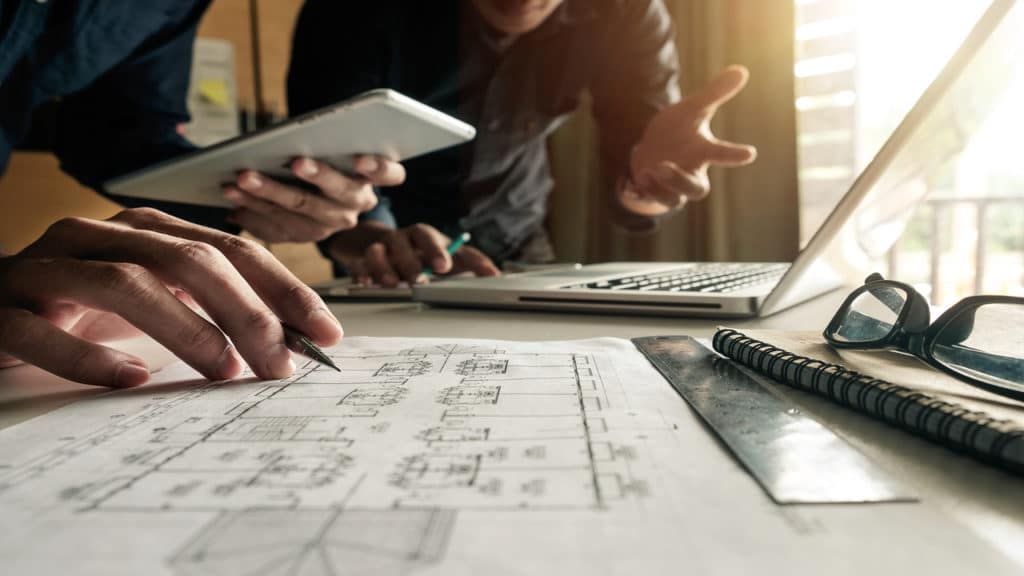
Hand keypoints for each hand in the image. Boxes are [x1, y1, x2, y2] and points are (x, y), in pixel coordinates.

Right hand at [0, 208, 342, 387]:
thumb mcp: (155, 297)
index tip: (327, 334)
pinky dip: (91, 357)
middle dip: (246, 312)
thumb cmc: (82, 306)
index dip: (285, 290)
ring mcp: (46, 270)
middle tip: (281, 365)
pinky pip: (44, 331)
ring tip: (225, 370)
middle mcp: (98, 235)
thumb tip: (290, 342)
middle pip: (187, 260)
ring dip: (185, 329)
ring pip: (124, 283)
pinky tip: (131, 379)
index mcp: (145, 227)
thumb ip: (213, 308)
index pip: (231, 250)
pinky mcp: (3, 309)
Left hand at [223, 155, 405, 242]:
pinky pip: (278, 229)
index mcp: (372, 179)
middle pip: (337, 192)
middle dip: (315, 177)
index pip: (390, 174)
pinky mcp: (304, 237)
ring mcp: (330, 225)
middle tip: (295, 161)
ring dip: (268, 195)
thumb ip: (329, 138)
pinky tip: (233, 202)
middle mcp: (356, 205)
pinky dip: (254, 213)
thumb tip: (297, 134)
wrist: (318, 194)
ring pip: (300, 212)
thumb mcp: (333, 146)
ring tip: (241, 179)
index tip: (361, 157)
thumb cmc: (322, 156)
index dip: (378, 167)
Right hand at [325, 222, 500, 286]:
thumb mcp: (444, 254)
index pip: (432, 238)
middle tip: (419, 277)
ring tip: (392, 283)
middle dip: (411, 260)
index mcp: (422, 236)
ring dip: (385, 267)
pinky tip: (366, 282)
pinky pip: (357, 264)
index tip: (444, 267)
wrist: (371, 241)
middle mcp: (400, 239)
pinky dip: (362, 273)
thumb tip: (495, 274)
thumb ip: (469, 262)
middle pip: (404, 242)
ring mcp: (378, 248)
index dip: (438, 251)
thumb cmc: (416, 251)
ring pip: (377, 251)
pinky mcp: (359, 259)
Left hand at [625, 65, 757, 216]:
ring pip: (676, 197)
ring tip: (652, 168)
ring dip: (663, 185)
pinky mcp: (658, 193)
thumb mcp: (692, 109)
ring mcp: (674, 186)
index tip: (750, 153)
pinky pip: (657, 199)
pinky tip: (641, 175)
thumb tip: (742, 70)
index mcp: (703, 151)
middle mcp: (692, 172)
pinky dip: (650, 189)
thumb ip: (715, 93)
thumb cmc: (678, 129)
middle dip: (682, 181)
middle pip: (697, 189)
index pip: (721, 154)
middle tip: (664, 166)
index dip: (734, 154)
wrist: (652, 147)